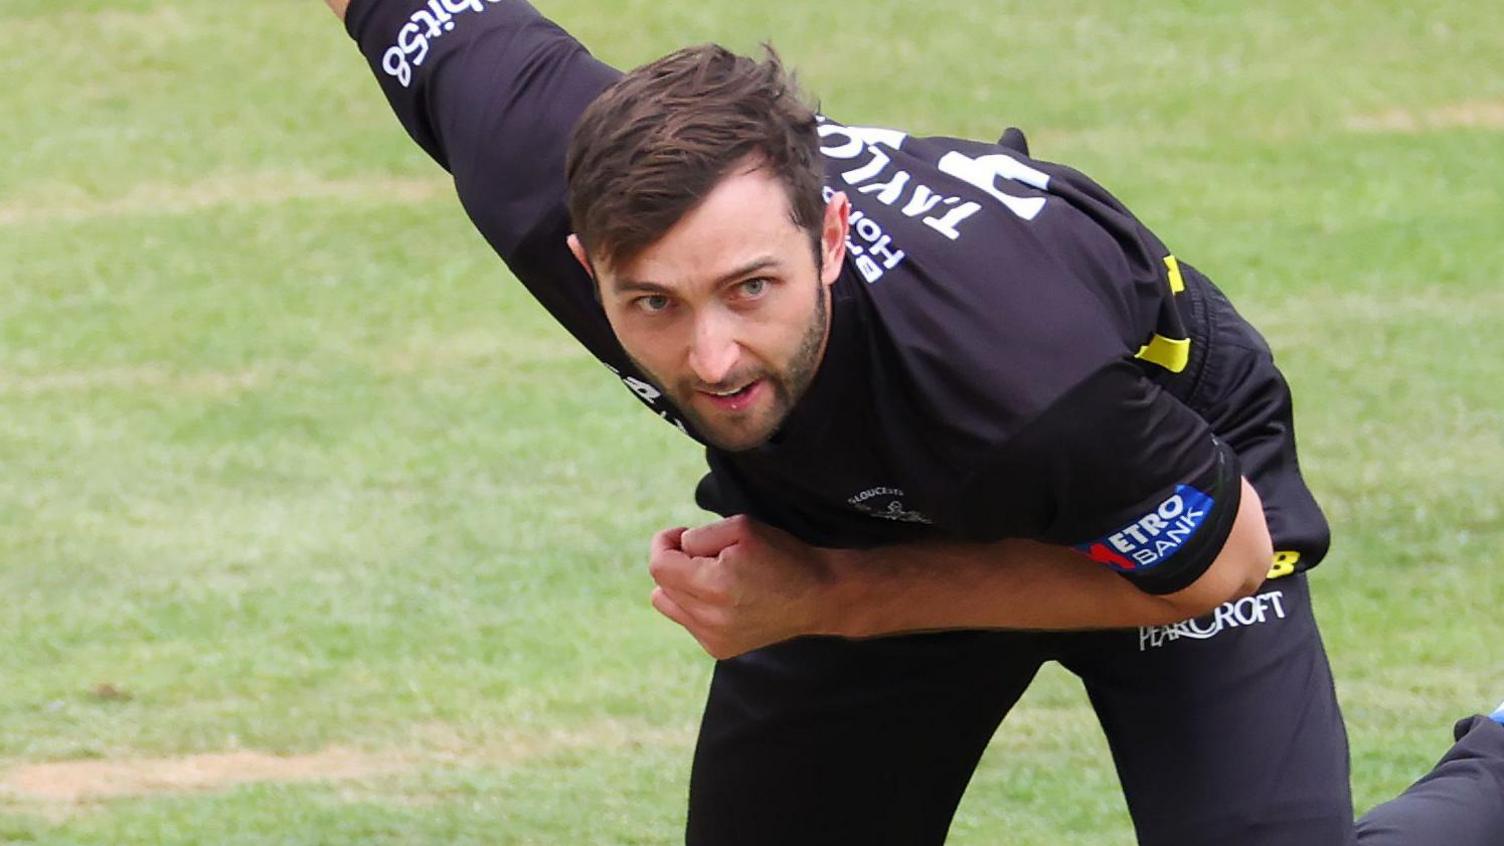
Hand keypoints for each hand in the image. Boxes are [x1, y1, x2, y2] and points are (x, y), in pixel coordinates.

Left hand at [647, 515, 840, 659]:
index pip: (659, 567)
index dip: (664, 543)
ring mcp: (713, 639)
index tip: (683, 534)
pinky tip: (725, 597)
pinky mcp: (719, 650)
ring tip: (712, 575)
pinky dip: (697, 605)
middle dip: (675, 561)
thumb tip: (677, 549)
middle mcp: (710, 619)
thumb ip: (698, 536)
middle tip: (706, 552)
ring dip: (682, 585)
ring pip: (669, 605)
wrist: (818, 596)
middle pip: (661, 585)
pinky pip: (687, 621)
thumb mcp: (741, 527)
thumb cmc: (782, 556)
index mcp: (714, 586)